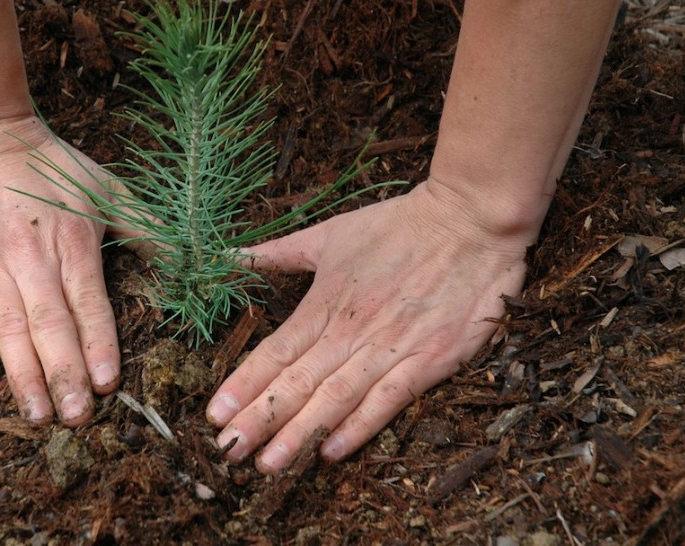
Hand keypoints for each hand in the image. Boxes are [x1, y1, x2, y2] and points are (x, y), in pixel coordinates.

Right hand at [0, 116, 119, 425]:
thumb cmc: (47, 163)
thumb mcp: (105, 186)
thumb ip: (146, 227)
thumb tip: (194, 259)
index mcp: (72, 241)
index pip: (89, 302)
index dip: (99, 344)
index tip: (108, 384)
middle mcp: (30, 256)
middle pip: (50, 324)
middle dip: (65, 374)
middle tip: (77, 419)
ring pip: (8, 329)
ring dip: (24, 375)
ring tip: (39, 416)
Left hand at [206, 180, 531, 471]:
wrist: (470, 220)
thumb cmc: (398, 225)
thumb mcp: (331, 233)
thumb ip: (279, 252)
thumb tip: (231, 256)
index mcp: (324, 303)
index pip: (275, 352)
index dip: (243, 386)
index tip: (214, 415)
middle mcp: (351, 331)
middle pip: (297, 383)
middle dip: (260, 420)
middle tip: (228, 452)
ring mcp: (390, 348)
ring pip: (335, 398)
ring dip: (299, 433)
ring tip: (268, 464)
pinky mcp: (430, 360)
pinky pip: (388, 401)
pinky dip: (359, 427)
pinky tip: (331, 452)